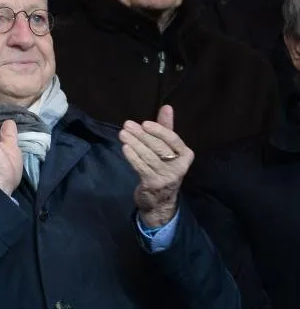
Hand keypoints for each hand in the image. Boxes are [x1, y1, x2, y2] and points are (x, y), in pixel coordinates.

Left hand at [119, 105, 193, 227]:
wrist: (160, 201)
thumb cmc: (163, 168)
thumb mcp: (167, 149)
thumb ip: (166, 128)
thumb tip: (166, 106)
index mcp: (186, 155)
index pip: (173, 139)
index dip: (159, 130)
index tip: (145, 123)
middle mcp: (179, 166)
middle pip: (159, 147)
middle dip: (142, 135)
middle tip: (127, 125)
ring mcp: (167, 176)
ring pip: (149, 156)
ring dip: (134, 144)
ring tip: (122, 134)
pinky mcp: (153, 184)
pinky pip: (141, 167)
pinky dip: (132, 157)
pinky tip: (125, 148)